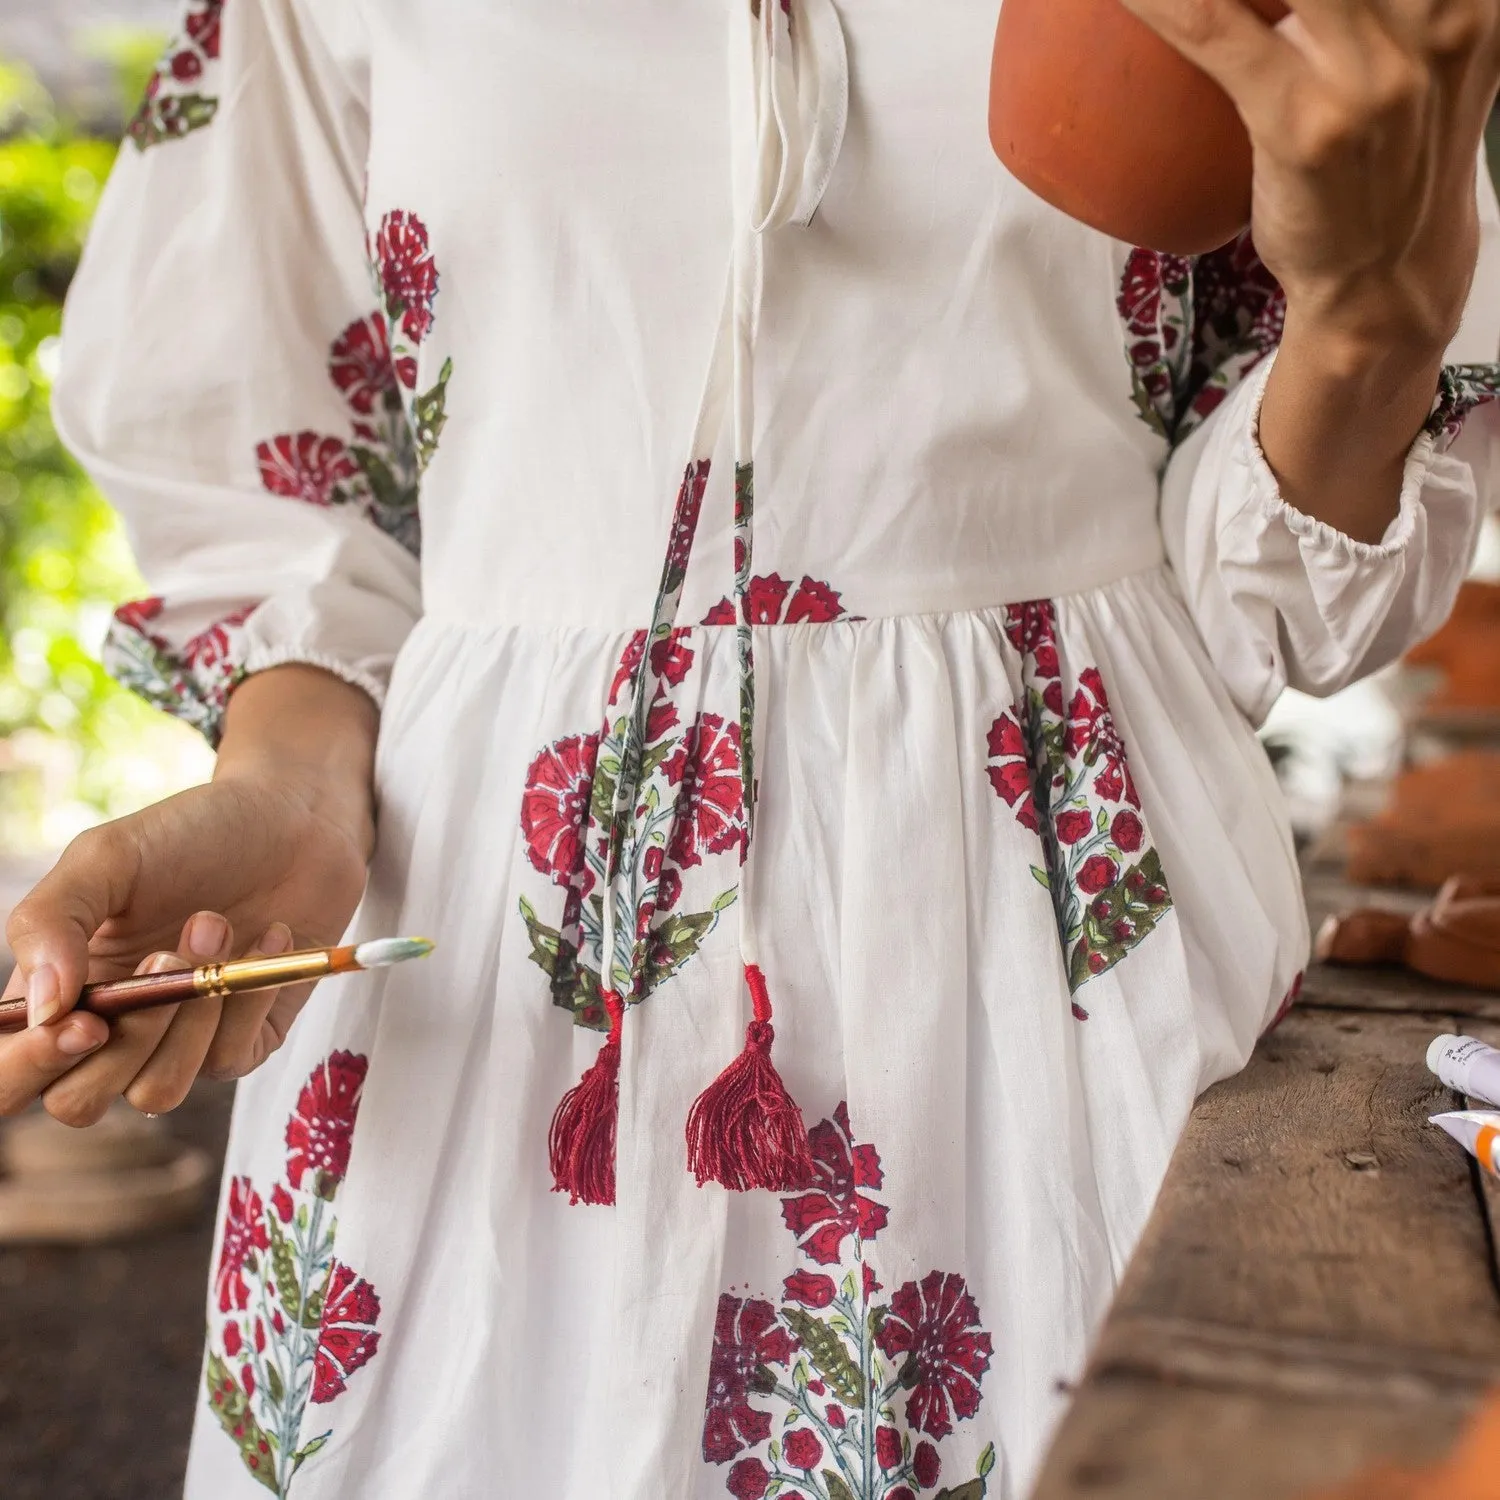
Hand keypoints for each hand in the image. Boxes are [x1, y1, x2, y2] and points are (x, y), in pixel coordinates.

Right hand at [0, 665, 377, 1124]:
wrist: (292, 818)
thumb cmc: (188, 835)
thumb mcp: (106, 859)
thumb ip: (50, 923)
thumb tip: (42, 1012)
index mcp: (56, 990)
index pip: (9, 1076)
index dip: (31, 1067)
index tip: (87, 1021)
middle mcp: (110, 1031)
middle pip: (77, 1102)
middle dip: (124, 1039)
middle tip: (165, 955)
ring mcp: (177, 1042)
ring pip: (156, 1092)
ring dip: (189, 1016)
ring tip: (216, 925)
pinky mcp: (242, 1040)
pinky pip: (228, 1061)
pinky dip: (248, 998)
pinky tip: (269, 935)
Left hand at [1120, 0, 1499, 539]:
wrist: (1387, 315)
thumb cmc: (1386, 199)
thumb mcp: (1421, 78)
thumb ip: (1391, 19)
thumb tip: (1294, 17)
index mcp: (1470, 6)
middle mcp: (1442, 22)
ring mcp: (1380, 77)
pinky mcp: (1311, 127)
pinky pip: (1222, 32)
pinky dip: (1160, 7)